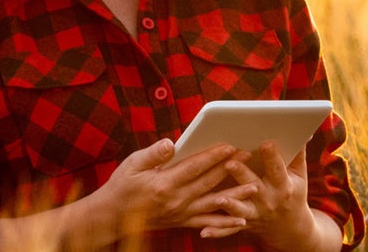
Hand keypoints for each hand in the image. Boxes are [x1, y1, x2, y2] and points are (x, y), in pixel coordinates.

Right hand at [84, 139, 258, 236]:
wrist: (113, 216)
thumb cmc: (122, 185)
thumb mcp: (131, 164)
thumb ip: (153, 154)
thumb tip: (171, 143)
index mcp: (163, 183)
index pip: (194, 167)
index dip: (213, 156)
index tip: (230, 146)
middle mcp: (175, 200)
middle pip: (209, 183)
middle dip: (231, 168)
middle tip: (250, 157)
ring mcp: (181, 213)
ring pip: (214, 204)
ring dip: (235, 195)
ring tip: (255, 186)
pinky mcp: (183, 221)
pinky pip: (207, 224)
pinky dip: (225, 224)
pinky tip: (242, 220)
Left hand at [196, 142, 316, 247]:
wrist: (290, 227)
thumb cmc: (293, 193)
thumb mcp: (299, 175)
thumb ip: (298, 154)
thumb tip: (305, 132)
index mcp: (283, 186)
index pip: (277, 169)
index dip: (272, 156)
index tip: (266, 143)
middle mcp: (268, 200)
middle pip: (253, 186)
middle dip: (242, 175)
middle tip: (230, 163)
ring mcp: (255, 214)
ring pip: (240, 209)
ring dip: (229, 204)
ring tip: (218, 198)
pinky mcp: (244, 224)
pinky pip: (228, 229)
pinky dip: (217, 231)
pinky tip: (204, 231)